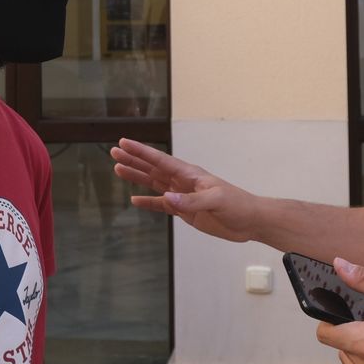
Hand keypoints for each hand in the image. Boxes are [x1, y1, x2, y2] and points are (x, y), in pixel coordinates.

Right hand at [110, 139, 259, 242]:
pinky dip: (148, 203)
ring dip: (137, 178)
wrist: (249, 221)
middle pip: (153, 169)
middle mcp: (183, 181)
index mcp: (190, 174)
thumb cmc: (237, 205)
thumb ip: (191, 200)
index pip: (160, 160)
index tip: (124, 142)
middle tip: (114, 152)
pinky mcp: (185, 210)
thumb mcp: (216, 201)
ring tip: (118, 170)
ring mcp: (183, 196)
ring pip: (154, 184)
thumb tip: (167, 198)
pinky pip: (162, 205)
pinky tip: (135, 200)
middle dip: (134, 160)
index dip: (141, 152)